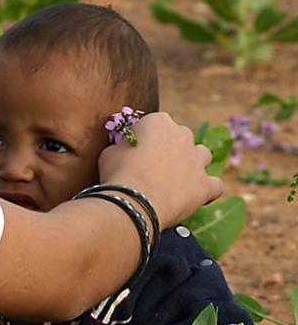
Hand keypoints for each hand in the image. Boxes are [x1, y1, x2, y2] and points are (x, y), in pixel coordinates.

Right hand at [98, 112, 222, 228]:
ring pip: (203, 155)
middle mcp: (182, 135)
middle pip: (180, 137)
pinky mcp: (206, 184)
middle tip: (153, 166)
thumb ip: (123, 147)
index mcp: (158, 121)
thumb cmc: (117, 174)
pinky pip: (214, 185)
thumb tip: (125, 152)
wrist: (133, 202)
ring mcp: (197, 160)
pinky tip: (194, 195)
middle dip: (170, 149)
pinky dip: (207, 189)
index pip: (155, 124)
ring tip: (176, 179)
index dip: (145, 138)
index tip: (136, 152)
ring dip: (193, 163)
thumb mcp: (110, 152)